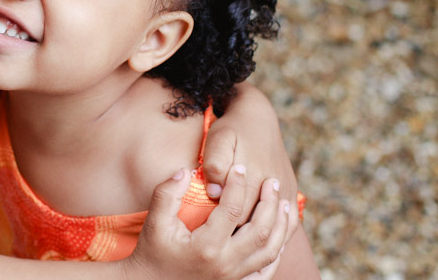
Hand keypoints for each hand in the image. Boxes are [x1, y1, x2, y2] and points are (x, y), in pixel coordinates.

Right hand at [126, 165, 290, 279]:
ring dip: (281, 226)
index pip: (232, 210)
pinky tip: (280, 235)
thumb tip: (185, 171)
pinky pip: (266, 271)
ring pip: (270, 251)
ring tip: (285, 204)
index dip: (238, 185)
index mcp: (206, 247)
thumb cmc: (152, 252)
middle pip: (260, 231)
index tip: (240, 168)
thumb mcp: (155, 222)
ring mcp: (234, 277)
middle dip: (270, 203)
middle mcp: (225, 264)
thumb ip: (167, 193)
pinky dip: (277, 252)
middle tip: (272, 182)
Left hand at [203, 84, 298, 227]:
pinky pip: (289, 222)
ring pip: (274, 226)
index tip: (208, 234)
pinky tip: (262, 239)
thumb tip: (216, 192)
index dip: (221, 228)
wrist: (258, 116)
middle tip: (219, 241)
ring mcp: (286, 188)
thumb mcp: (217, 139)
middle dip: (237, 234)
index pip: (236, 217)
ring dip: (258, 236)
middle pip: (254, 224)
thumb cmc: (231, 128)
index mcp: (252, 175)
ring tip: (238, 241)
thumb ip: (214, 164)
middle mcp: (273, 185)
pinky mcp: (292, 189)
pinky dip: (277, 233)